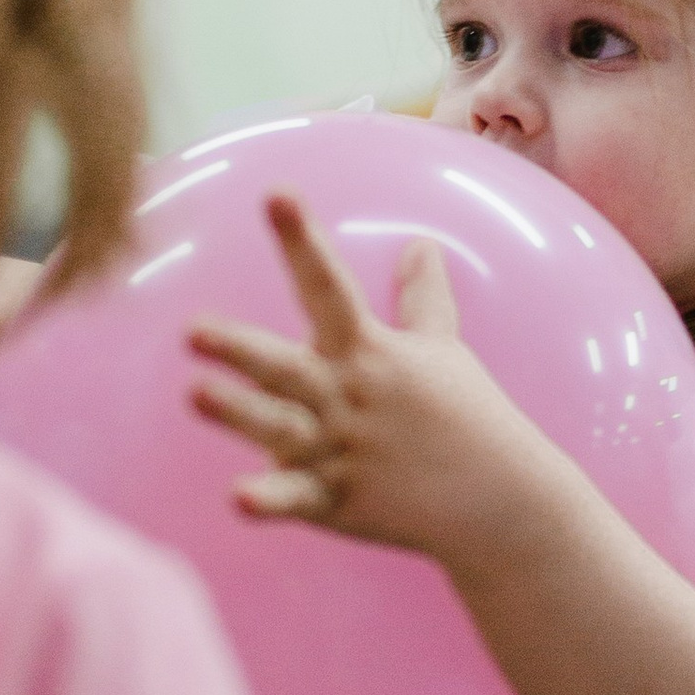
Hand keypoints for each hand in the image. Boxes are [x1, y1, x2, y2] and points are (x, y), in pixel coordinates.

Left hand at [189, 196, 559, 561]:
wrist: (500, 500)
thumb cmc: (471, 418)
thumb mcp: (445, 350)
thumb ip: (423, 298)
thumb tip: (421, 244)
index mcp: (371, 351)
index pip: (328, 284)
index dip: (301, 239)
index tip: (276, 193)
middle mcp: (348, 395)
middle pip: (285, 366)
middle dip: (239, 348)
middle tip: (193, 330)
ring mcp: (340, 450)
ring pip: (279, 427)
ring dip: (238, 413)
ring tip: (195, 393)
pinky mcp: (337, 500)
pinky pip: (296, 498)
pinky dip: (269, 499)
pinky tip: (238, 497)